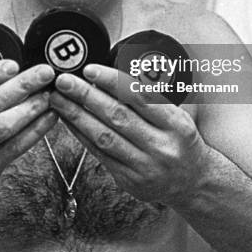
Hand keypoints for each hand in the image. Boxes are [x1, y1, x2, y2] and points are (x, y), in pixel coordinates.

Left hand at [49, 65, 207, 205]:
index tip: (90, 69)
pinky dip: (81, 135)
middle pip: (117, 117)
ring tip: (57, 99)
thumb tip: (118, 72)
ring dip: (76, 116)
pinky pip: (99, 155)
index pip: (140, 97)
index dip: (112, 82)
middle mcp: (161, 146)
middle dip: (86, 96)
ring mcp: (144, 166)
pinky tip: (68, 121)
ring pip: (104, 138)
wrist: (194, 182)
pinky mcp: (129, 181)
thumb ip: (153, 96)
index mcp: (176, 125)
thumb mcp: (180, 114)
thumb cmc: (182, 141)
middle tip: (63, 80)